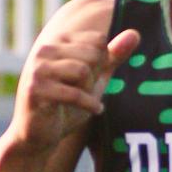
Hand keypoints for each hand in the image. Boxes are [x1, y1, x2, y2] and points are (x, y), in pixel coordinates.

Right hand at [11, 24, 140, 153]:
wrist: (37, 137)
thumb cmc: (67, 107)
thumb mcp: (95, 79)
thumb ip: (113, 56)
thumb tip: (136, 33)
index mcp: (57, 42)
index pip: (98, 40)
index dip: (102, 64)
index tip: (91, 81)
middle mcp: (45, 50)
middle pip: (92, 54)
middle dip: (96, 78)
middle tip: (87, 94)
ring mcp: (38, 69)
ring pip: (83, 70)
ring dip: (90, 92)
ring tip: (85, 102)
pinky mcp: (35, 90)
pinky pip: (74, 93)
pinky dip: (89, 105)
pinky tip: (93, 111)